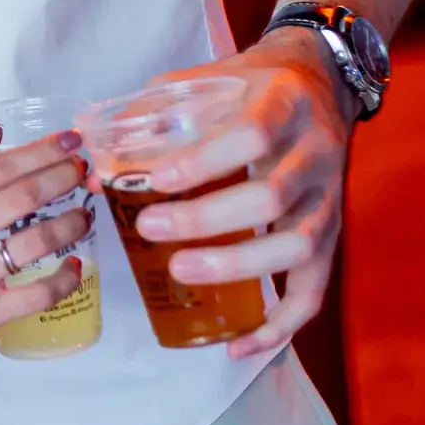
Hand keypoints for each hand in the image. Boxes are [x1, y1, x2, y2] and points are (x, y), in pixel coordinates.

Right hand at [0, 132, 90, 374]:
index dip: (39, 151)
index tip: (70, 140)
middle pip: (20, 197)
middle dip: (61, 178)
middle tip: (84, 170)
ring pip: (33, 242)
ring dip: (68, 225)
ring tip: (85, 216)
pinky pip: (33, 295)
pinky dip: (60, 281)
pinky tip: (73, 269)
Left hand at [129, 34, 352, 359]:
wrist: (318, 83)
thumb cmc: (251, 85)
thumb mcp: (209, 79)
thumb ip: (155, 113)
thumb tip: (93, 158)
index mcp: (285, 105)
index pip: (251, 135)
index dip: (203, 162)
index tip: (154, 181)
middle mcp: (316, 154)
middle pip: (271, 198)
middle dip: (206, 220)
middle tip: (148, 228)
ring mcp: (329, 199)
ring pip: (297, 247)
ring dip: (236, 267)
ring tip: (178, 271)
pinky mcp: (331, 237)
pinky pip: (313, 291)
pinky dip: (280, 326)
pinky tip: (238, 345)